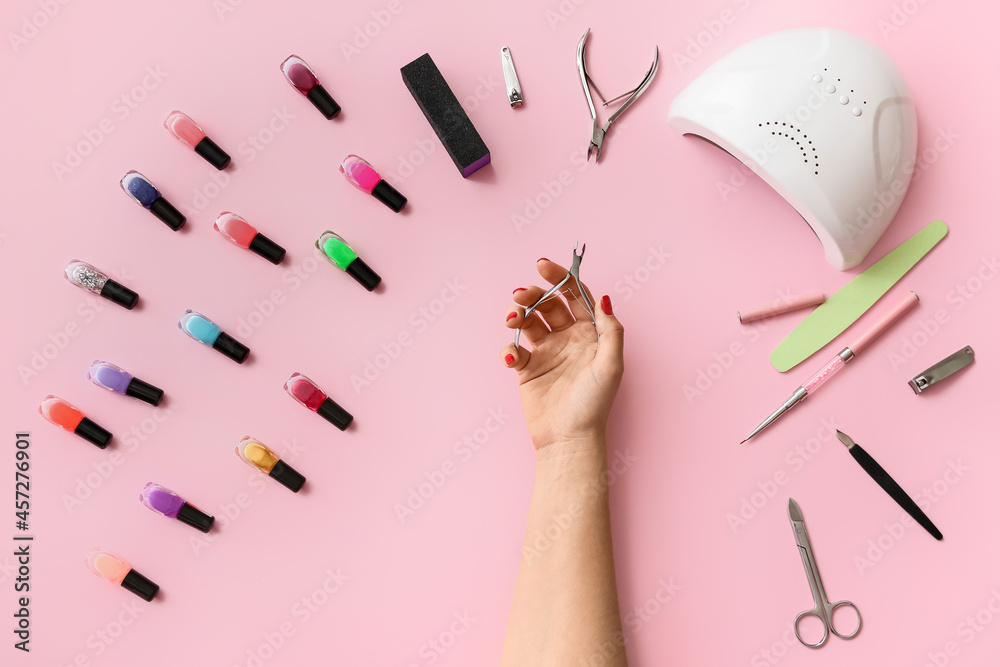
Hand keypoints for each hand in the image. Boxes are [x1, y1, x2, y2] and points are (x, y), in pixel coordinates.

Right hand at [500, 258, 624, 452]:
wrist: (569, 439)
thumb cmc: (594, 404)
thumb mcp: (611, 365)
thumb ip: (611, 330)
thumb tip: (604, 298)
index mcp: (591, 334)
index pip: (575, 296)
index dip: (561, 278)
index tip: (542, 266)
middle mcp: (568, 339)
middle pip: (548, 304)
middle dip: (533, 294)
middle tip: (520, 294)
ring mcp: (547, 353)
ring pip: (529, 322)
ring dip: (518, 314)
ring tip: (512, 317)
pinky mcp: (527, 369)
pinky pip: (514, 349)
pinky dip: (509, 349)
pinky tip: (511, 358)